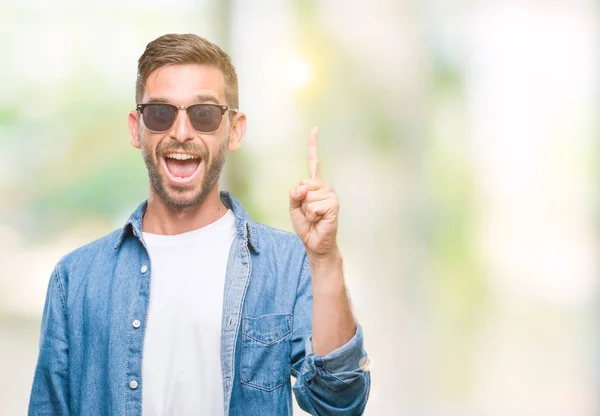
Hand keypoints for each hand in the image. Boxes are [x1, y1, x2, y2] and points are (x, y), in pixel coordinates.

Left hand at [289, 127, 339, 261]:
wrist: (314, 243)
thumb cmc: (306, 225)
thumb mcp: (293, 208)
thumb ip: (294, 195)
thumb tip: (302, 186)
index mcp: (314, 185)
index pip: (313, 162)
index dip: (313, 145)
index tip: (315, 129)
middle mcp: (324, 187)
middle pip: (303, 184)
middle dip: (300, 201)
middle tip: (308, 213)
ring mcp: (330, 195)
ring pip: (307, 196)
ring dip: (306, 211)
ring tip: (314, 217)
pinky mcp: (334, 204)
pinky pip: (313, 206)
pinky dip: (311, 215)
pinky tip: (319, 220)